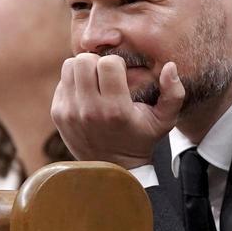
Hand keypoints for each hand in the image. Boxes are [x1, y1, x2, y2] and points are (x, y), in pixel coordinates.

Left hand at [51, 53, 185, 168]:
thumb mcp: (164, 121)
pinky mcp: (57, 114)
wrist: (113, 169)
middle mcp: (89, 111)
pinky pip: (62, 83)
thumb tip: (170, 66)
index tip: (121, 75)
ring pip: (69, 67)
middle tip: (105, 75)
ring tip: (95, 82)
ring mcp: (70, 113)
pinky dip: (73, 84)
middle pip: (83, 60)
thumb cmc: (141, 140)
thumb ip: (173, 93)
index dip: (117, 64)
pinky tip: (86, 96)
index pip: (108, 63)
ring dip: (83, 70)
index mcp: (115, 110)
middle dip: (97, 63)